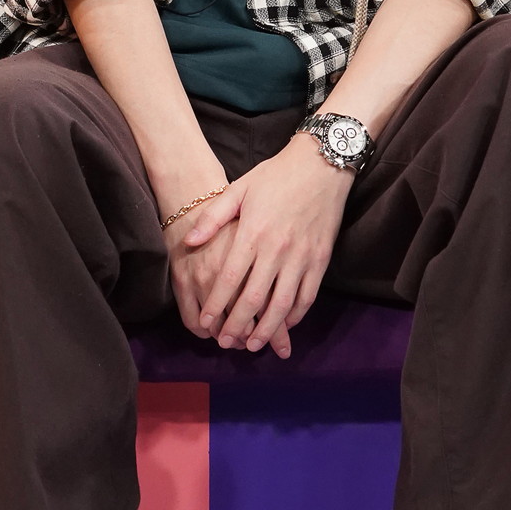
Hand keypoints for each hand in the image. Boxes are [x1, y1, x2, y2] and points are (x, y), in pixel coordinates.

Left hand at [183, 136, 350, 356]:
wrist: (321, 165)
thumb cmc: (276, 175)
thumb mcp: (239, 189)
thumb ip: (213, 218)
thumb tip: (189, 242)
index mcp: (253, 233)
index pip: (230, 279)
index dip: (216, 305)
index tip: (206, 323)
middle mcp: (277, 249)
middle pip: (254, 299)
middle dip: (237, 325)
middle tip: (225, 343)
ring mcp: (301, 257)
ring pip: (282, 304)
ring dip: (267, 329)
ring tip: (252, 345)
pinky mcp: (320, 259)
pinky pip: (307, 296)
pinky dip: (295, 315)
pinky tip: (284, 325)